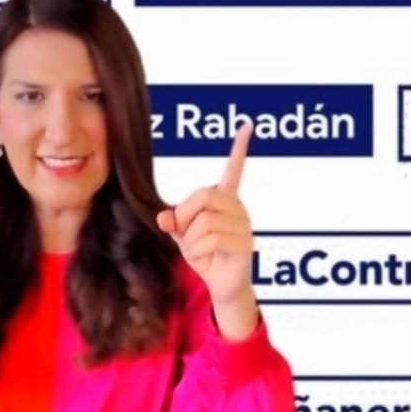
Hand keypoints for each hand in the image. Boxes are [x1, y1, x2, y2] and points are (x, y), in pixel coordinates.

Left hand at [157, 123, 258, 338]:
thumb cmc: (205, 255)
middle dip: (185, 215)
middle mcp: (238, 208)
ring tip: (200, 250)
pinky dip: (198, 251)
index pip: (234, 170)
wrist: (222, 286)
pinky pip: (211, 239)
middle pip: (204, 195)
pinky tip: (206, 258)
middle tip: (185, 233)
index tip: (247, 125)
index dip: (240, 148)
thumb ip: (173, 221)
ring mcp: (244, 225)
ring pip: (204, 221)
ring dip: (191, 240)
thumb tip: (163, 216)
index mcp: (225, 200)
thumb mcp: (183, 236)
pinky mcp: (244, 244)